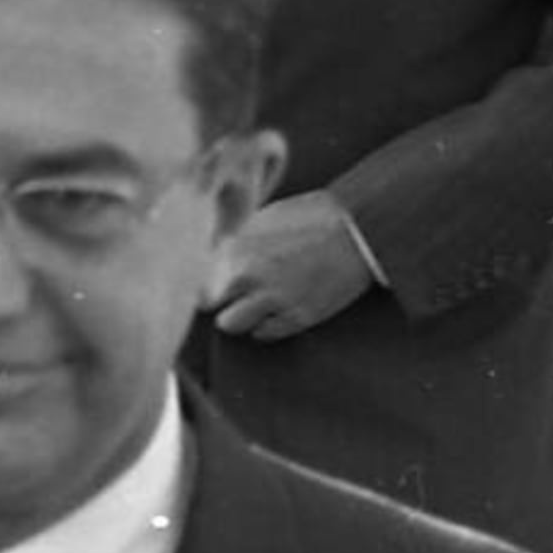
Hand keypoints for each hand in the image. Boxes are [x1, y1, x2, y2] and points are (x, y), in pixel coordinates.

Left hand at [207, 193, 374, 342]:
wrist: (357, 231)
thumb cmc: (312, 218)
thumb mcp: (262, 218)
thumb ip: (231, 240)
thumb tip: (207, 256)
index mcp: (237, 244)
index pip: (195, 275)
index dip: (198, 278)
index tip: (201, 280)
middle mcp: (248, 273)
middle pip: (205, 303)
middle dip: (215, 298)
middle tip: (228, 291)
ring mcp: (272, 298)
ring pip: (229, 324)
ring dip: (237, 315)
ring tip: (252, 302)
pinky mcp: (296, 317)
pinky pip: (262, 334)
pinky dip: (264, 325)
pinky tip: (277, 307)